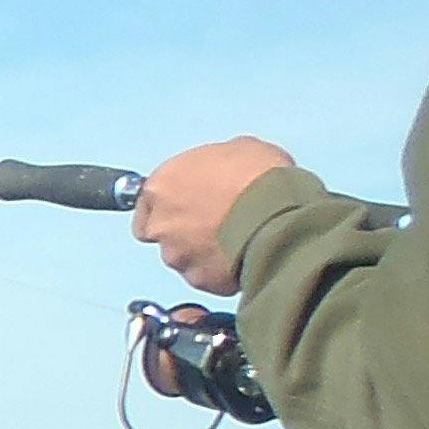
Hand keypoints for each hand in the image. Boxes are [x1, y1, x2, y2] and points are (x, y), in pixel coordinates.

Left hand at [133, 137, 297, 296]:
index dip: (172, 202)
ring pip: (182, 256)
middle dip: (184, 229)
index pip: (149, 200)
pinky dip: (220, 270)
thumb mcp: (239, 149)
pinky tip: (243, 257)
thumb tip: (225, 169)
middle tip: (215, 222)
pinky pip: (206, 276)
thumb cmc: (259, 178)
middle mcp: (160, 222)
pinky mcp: (198, 279)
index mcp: (162, 185)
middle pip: (162, 231)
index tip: (189, 203)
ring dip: (201, 251)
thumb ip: (216, 164)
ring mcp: (176, 255)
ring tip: (235, 240)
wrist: (279, 215)